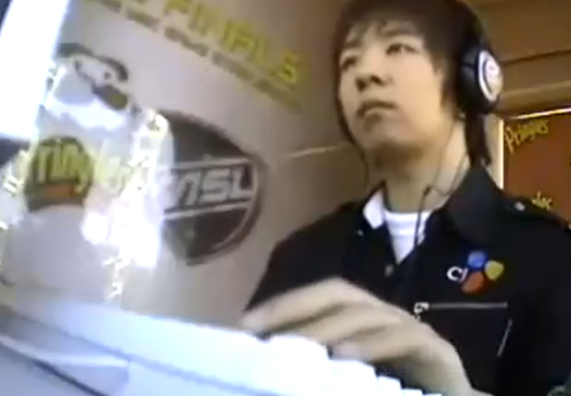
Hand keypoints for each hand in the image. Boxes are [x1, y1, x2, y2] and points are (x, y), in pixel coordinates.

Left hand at [241, 278, 472, 395]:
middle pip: (340, 294)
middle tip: (264, 336)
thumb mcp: (346, 378)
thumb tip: (263, 364)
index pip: (320, 295)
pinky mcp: (437, 350)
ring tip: (297, 348)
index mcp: (362, 316)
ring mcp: (412, 328)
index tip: (244, 326)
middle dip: (300, 308)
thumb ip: (314, 368)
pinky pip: (402, 338)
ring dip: (328, 328)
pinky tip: (344, 358)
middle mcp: (384, 313)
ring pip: (366, 315)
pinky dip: (370, 345)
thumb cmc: (396, 388)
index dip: (284, 304)